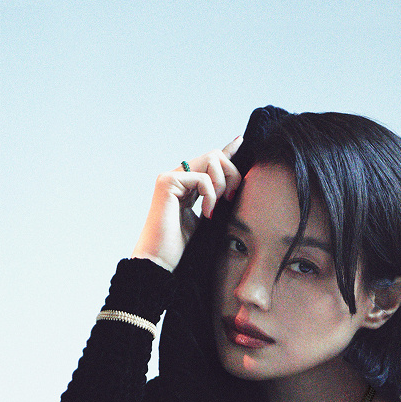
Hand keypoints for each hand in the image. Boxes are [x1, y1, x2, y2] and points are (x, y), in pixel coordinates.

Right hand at [132, 135, 244, 271]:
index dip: (226, 150)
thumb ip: (215, 201)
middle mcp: (177, 177)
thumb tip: (232, 189)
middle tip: (231, 198)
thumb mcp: (206, 220)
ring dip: (222, 183)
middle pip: (214, 156)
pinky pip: (202, 178)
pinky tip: (207, 214)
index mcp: (186, 185)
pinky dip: (210, 196)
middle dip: (231, 174)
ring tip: (215, 208)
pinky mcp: (167, 182)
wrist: (160, 260)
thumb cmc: (180, 246)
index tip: (240, 141)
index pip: (209, 161)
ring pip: (210, 160)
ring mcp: (170, 177)